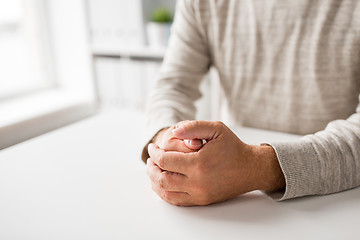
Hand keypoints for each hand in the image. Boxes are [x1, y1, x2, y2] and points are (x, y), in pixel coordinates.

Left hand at [147, 121, 284, 205]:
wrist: (250, 168)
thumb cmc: (233, 147)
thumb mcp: (216, 129)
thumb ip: (193, 126)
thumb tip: (174, 130)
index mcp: (199, 164)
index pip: (165, 161)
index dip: (154, 153)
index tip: (152, 148)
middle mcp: (198, 182)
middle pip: (162, 179)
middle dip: (151, 168)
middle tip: (150, 160)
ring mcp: (199, 194)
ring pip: (166, 192)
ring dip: (155, 181)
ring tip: (154, 171)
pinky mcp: (202, 201)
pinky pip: (177, 201)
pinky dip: (165, 193)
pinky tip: (163, 183)